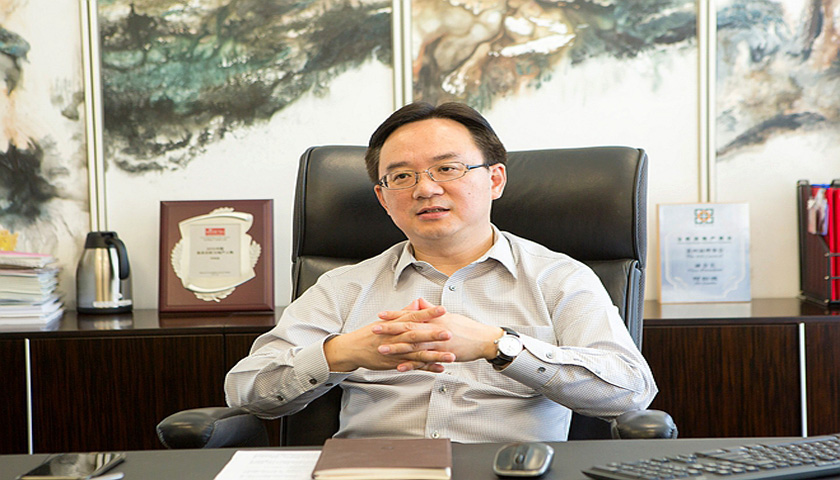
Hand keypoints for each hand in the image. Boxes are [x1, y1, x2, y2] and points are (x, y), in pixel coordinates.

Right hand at [324, 299, 454, 372]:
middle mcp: (396, 338)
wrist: (353, 349)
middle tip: (449, 333)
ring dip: (435, 355)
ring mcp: (396, 352)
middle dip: (434, 335)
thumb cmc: (369, 334)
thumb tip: (417, 303)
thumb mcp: (386, 321)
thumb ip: (404, 313)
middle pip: (417, 335)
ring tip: (451, 356)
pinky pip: (414, 367)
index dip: (428, 313)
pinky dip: (427, 368)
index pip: (414, 317)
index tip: (443, 309)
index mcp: (395, 325)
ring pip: (418, 354)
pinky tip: (440, 368)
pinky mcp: (396, 364)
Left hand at [377, 298, 502, 363]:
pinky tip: (399, 366)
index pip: (412, 316)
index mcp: (435, 319)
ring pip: (414, 346)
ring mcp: (438, 344)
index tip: (381, 315)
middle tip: (374, 329)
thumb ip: (431, 310)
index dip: (396, 315)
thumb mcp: (449, 315)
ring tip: (381, 349)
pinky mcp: (442, 356)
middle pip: (409, 329)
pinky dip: (411, 364)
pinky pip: (424, 361)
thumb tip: (419, 302)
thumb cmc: (467, 328)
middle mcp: (435, 330)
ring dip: (396, 348)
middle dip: (391, 329)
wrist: (484, 340)